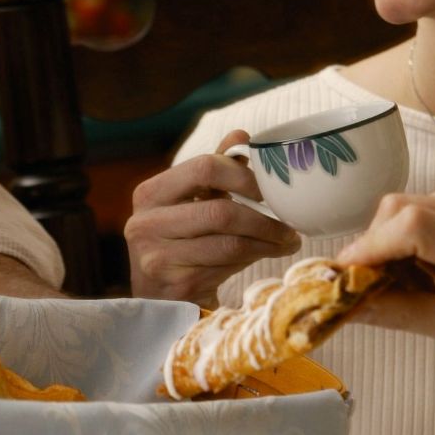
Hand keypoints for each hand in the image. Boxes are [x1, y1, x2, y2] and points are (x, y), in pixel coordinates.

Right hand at [126, 132, 299, 304]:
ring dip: (267, 242)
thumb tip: (241, 136)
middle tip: (289, 222)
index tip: (269, 188)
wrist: (159, 298)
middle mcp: (146, 224)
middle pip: (220, 211)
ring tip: (287, 240)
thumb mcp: (190, 202)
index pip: (204, 167)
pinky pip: (228, 268)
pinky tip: (268, 255)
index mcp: (149, 194)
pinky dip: (255, 260)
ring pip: (229, 244)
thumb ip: (213, 170)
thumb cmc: (180, 241)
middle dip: (263, 218)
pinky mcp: (176, 286)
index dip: (244, 175)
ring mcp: (158, 258)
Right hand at [338, 178, 434, 364]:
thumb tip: (350, 306)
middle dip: (375, 247)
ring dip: (392, 241)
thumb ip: (402, 313)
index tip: (346, 275)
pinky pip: (421, 202)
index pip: (411, 226)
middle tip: (375, 287)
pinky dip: (410, 232)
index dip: (370, 246)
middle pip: (399, 208)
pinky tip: (428, 263)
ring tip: (413, 281)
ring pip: (405, 204)